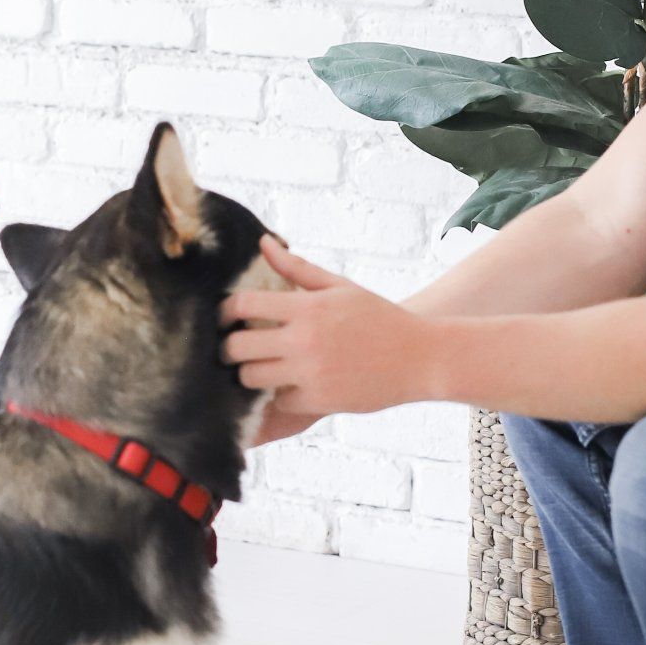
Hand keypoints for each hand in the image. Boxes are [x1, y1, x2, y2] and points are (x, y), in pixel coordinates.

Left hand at [219, 236, 430, 417]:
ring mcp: (311, 372)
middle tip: (234, 348)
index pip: (243, 306)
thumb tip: (263, 243)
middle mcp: (305, 339)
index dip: (225, 312)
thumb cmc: (379, 317)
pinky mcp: (319, 400)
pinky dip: (277, 395)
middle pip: (237, 347)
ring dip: (249, 374)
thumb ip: (297, 268)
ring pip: (251, 378)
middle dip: (229, 348)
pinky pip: (277, 401)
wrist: (420, 357)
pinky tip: (286, 385)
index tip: (224, 318)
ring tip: (257, 367)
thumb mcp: (340, 287)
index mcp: (308, 307)